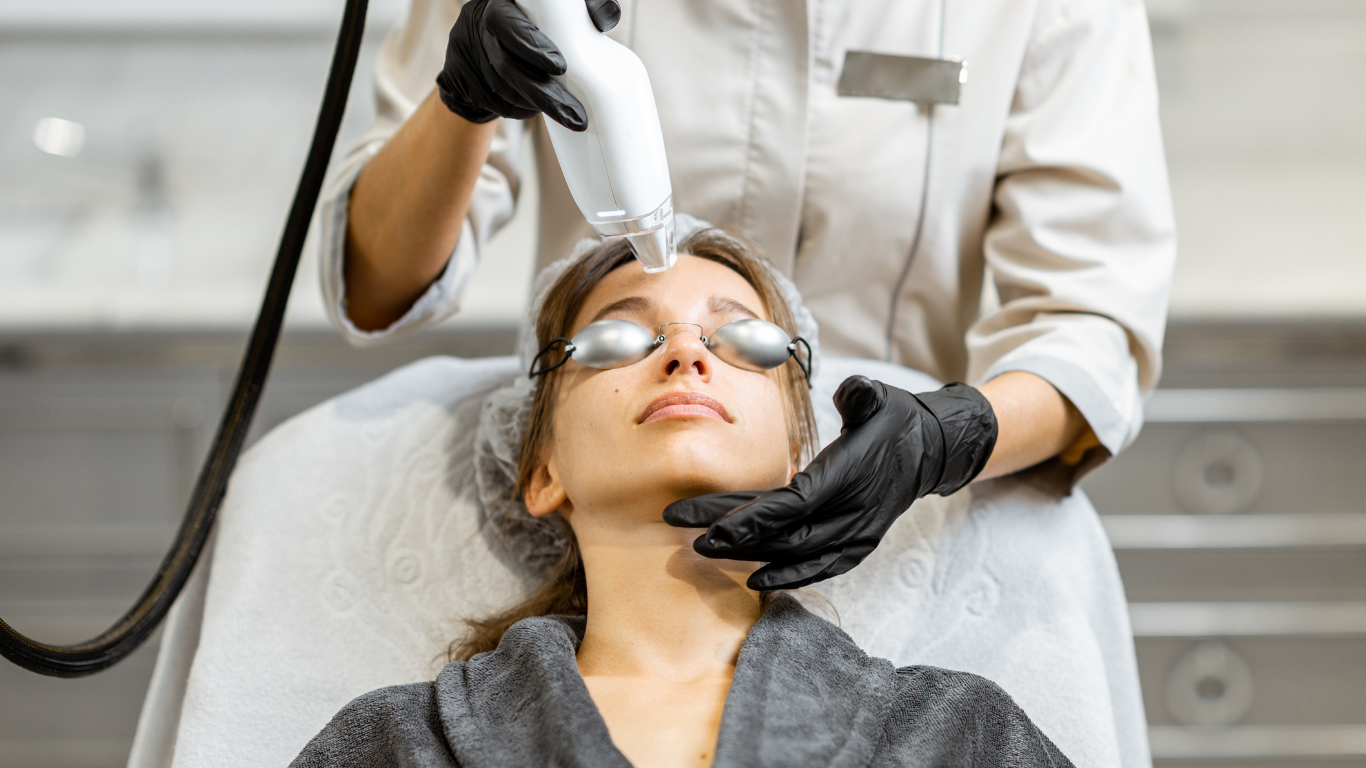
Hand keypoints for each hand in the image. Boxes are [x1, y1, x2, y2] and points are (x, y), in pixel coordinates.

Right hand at [436, 0, 620, 129]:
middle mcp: (478, 26)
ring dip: (534, 105)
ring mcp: (467, 53)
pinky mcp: (461, 78)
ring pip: (501, 89)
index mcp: (499, 3)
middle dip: (542, 93)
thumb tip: (607, 16)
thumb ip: (581, 8)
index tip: (561, 67)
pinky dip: (519, 110)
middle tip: (574, 114)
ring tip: (565, 115)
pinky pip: (494, 102)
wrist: (482, 33)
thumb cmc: (528, 16)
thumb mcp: (549, 6)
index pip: (508, 24)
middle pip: (507, 66)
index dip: (532, 46)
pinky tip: (538, 111)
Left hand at [663, 377, 997, 589]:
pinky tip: (754, 580)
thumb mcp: (880, 396)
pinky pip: (820, 568)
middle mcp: (854, 511)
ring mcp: (858, 533)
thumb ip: (860, 394)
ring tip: (703, 549)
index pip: (794, 503)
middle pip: (784, 532)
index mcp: (851, 475)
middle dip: (733, 535)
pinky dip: (788, 576)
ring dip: (750, 554)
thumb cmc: (896, 419)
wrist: (931, 451)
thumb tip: (848, 392)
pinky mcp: (859, 545)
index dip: (750, 517)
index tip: (709, 525)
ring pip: (797, 553)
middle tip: (686, 532)